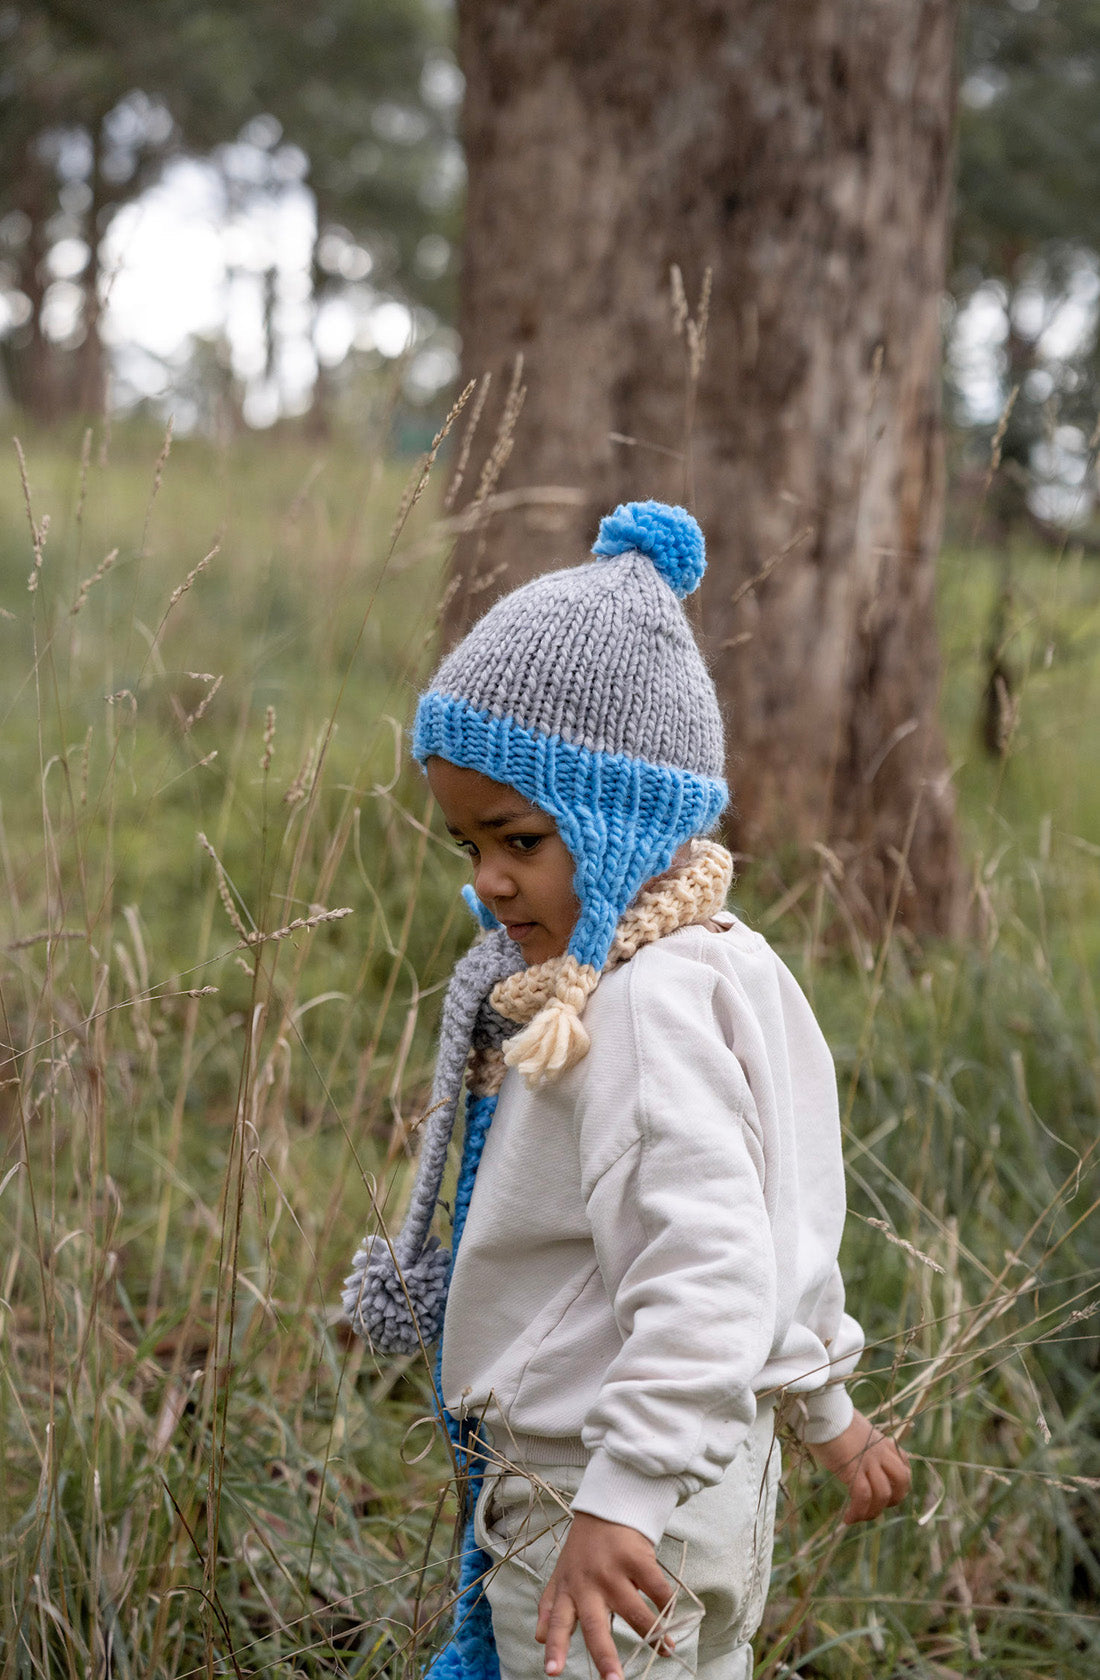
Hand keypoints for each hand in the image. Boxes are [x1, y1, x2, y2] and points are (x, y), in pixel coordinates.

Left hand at [535, 1511, 674, 1679]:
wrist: (607, 1507)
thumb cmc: (583, 1549)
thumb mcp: (562, 1574)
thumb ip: (551, 1606)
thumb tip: (538, 1639)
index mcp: (568, 1589)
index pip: (557, 1622)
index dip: (555, 1647)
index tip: (552, 1672)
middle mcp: (588, 1583)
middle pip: (596, 1626)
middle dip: (606, 1657)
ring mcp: (613, 1571)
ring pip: (635, 1613)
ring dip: (653, 1636)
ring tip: (666, 1651)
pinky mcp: (636, 1558)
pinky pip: (657, 1590)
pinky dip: (666, 1604)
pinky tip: (672, 1615)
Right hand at [806, 1408, 910, 1523]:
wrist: (821, 1409)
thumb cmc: (829, 1417)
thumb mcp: (852, 1429)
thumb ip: (860, 1443)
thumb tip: (852, 1451)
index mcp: (882, 1441)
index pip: (904, 1466)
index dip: (898, 1485)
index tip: (885, 1494)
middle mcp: (880, 1451)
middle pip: (903, 1481)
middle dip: (893, 1499)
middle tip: (875, 1506)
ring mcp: (869, 1460)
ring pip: (884, 1494)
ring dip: (873, 1511)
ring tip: (858, 1517)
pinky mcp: (854, 1468)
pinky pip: (863, 1496)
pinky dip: (858, 1512)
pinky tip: (847, 1518)